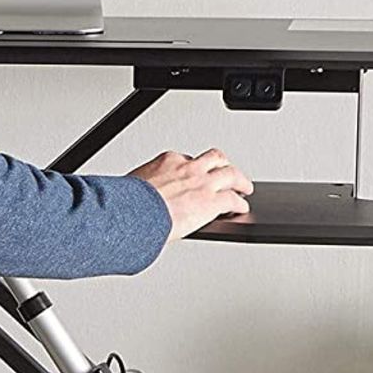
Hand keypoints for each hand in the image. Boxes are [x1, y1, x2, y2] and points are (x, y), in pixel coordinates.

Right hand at [129, 149, 252, 242]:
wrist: (133, 214)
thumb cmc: (128, 204)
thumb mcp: (133, 187)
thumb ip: (143, 188)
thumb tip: (139, 198)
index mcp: (167, 162)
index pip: (187, 159)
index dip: (194, 167)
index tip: (194, 173)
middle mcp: (188, 168)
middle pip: (215, 158)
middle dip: (222, 164)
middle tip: (226, 170)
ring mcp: (202, 183)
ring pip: (231, 173)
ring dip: (239, 180)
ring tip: (244, 187)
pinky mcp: (211, 202)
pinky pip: (233, 200)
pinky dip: (240, 204)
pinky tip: (242, 208)